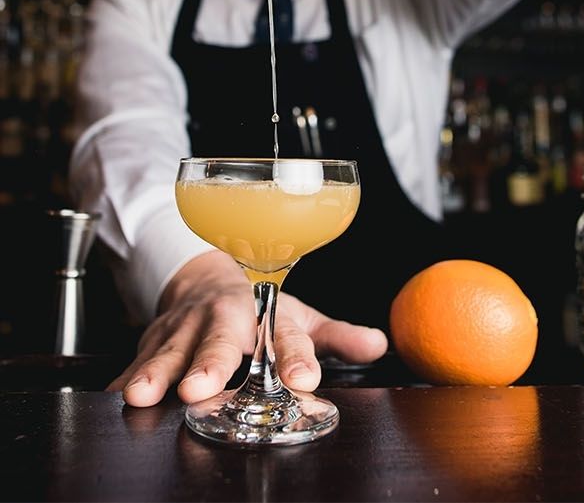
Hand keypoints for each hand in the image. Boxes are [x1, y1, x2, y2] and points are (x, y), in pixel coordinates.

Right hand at [107, 250, 387, 406]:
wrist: (206, 276)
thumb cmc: (258, 304)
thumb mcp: (298, 315)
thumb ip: (336, 335)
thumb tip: (379, 343)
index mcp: (266, 312)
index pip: (285, 336)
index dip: (295, 358)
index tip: (304, 380)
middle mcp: (225, 317)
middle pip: (219, 340)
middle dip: (210, 363)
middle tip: (201, 388)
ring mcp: (186, 326)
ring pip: (170, 348)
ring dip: (156, 371)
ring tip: (142, 395)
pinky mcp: (156, 336)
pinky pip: (138, 357)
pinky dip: (124, 375)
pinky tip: (116, 393)